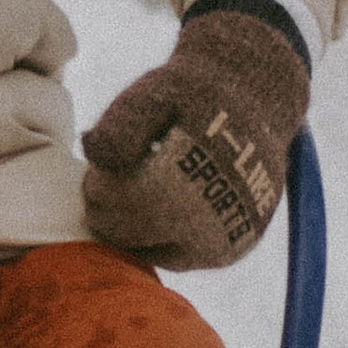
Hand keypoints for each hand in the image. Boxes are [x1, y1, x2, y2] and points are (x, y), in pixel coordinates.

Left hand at [80, 4, 307, 270]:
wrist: (256, 101)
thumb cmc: (195, 95)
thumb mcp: (156, 91)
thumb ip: (122, 120)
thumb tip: (92, 152)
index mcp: (194, 177)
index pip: (123, 203)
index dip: (98, 188)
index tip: (98, 167)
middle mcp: (215, 218)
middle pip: (132, 234)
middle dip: (108, 210)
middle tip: (107, 180)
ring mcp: (228, 240)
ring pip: (151, 251)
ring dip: (131, 226)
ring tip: (136, 187)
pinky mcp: (233, 250)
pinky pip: (176, 256)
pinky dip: (156, 237)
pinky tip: (156, 205)